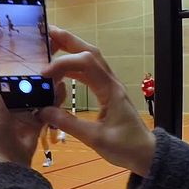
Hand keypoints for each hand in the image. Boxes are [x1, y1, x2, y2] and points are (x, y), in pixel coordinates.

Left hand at [0, 46, 64, 172]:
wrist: (4, 155)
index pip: (6, 61)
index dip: (18, 49)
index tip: (33, 34)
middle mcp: (8, 93)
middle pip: (26, 71)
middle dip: (38, 61)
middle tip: (54, 48)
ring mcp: (25, 106)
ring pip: (41, 85)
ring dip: (50, 77)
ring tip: (61, 66)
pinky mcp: (39, 117)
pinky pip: (50, 102)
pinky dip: (57, 95)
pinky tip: (62, 86)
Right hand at [37, 26, 155, 177]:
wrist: (146, 154)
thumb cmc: (125, 148)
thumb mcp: (96, 139)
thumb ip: (69, 124)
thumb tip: (43, 111)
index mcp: (111, 90)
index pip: (87, 64)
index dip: (63, 63)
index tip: (43, 74)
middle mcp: (110, 82)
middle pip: (90, 51)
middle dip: (68, 40)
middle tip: (45, 34)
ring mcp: (109, 85)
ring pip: (90, 58)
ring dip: (70, 50)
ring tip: (48, 46)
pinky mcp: (106, 91)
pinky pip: (89, 71)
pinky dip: (73, 66)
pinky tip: (59, 71)